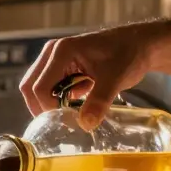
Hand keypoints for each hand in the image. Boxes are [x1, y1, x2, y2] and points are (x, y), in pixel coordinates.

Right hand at [19, 24, 162, 130]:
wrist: (140, 45)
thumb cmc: (128, 55)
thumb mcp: (116, 79)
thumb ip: (100, 101)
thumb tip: (85, 124)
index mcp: (62, 51)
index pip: (40, 87)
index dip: (49, 108)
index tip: (67, 121)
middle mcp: (53, 53)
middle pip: (30, 87)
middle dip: (42, 108)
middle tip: (62, 122)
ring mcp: (55, 60)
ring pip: (37, 88)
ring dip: (51, 104)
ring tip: (71, 114)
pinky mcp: (61, 67)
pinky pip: (50, 88)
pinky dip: (59, 100)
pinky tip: (77, 105)